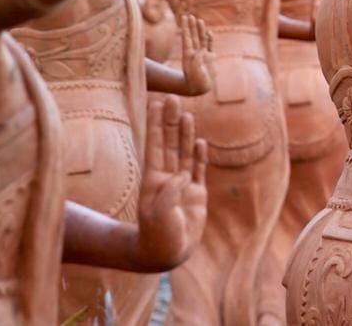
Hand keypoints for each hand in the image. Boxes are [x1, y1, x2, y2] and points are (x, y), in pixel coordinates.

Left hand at [135, 96, 207, 269]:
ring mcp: (181, 185)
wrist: (166, 254)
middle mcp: (167, 178)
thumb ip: (170, 192)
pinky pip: (198, 170)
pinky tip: (199, 142)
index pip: (155, 145)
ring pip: (183, 153)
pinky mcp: (196, 195)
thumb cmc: (157, 236)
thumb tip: (182, 175)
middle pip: (168, 143)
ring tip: (186, 114)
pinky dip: (198, 156)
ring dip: (184, 134)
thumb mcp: (158, 214)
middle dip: (170, 121)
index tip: (155, 103)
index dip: (155, 124)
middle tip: (172, 98)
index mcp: (153, 180)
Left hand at [178, 14, 214, 95]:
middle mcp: (195, 52)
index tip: (184, 18)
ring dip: (200, 30)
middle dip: (192, 26)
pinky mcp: (209, 58)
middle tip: (190, 16)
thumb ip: (197, 61)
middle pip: (193, 36)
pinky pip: (209, 46)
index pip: (187, 38)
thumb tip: (202, 51)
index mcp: (188, 54)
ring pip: (201, 39)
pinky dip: (209, 39)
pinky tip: (209, 33)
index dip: (186, 27)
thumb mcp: (194, 72)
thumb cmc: (195, 82)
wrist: (199, 88)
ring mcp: (202, 54)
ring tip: (199, 21)